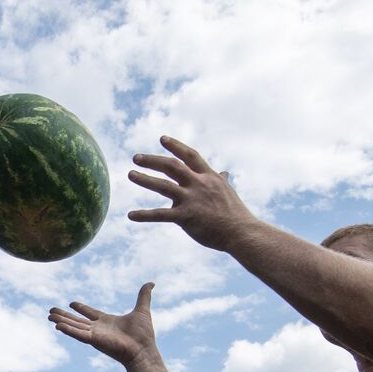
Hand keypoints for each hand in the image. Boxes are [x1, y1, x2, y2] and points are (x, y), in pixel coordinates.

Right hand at [48, 283, 159, 371]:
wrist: (144, 350)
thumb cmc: (143, 335)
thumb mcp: (142, 310)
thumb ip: (143, 296)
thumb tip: (151, 283)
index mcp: (107, 321)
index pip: (90, 313)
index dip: (81, 308)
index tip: (71, 303)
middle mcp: (98, 329)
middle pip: (77, 320)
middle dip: (64, 316)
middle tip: (51, 310)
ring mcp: (95, 335)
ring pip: (74, 327)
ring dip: (61, 321)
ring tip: (49, 316)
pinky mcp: (94, 340)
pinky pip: (78, 334)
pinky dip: (68, 330)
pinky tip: (57, 326)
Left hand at [128, 136, 256, 251]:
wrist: (241, 232)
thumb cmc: (235, 214)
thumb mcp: (228, 192)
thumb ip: (221, 181)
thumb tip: (224, 173)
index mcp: (209, 177)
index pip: (190, 156)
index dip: (175, 146)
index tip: (162, 139)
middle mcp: (199, 184)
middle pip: (172, 166)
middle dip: (153, 160)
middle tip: (136, 157)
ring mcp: (192, 200)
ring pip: (163, 186)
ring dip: (145, 179)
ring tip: (130, 174)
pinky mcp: (186, 217)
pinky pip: (161, 214)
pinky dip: (144, 215)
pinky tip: (130, 216)